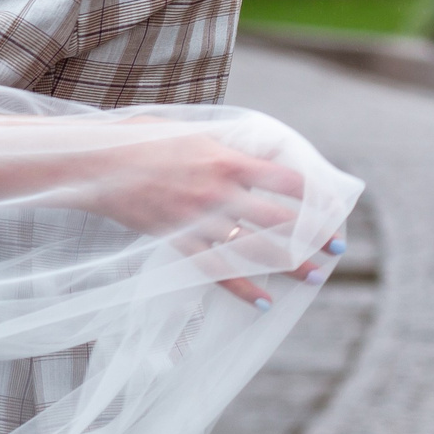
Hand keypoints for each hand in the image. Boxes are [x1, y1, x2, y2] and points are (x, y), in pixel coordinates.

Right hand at [78, 130, 330, 309]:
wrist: (95, 164)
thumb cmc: (137, 138)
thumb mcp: (187, 131)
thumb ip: (219, 145)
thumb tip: (243, 150)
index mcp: (225, 159)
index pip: (284, 179)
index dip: (314, 194)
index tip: (331, 205)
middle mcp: (219, 192)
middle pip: (279, 219)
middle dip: (313, 235)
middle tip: (337, 248)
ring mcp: (199, 219)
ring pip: (255, 248)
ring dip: (290, 264)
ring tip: (315, 277)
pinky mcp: (178, 240)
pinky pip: (216, 269)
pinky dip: (243, 288)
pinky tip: (265, 302)